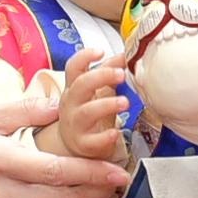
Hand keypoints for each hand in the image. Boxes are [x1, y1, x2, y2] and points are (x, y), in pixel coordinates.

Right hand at [47, 48, 131, 162]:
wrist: (77, 145)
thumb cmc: (89, 113)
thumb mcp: (97, 90)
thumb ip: (110, 71)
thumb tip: (126, 54)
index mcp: (75, 87)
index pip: (74, 67)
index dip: (84, 57)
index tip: (100, 51)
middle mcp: (72, 104)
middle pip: (81, 85)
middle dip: (101, 76)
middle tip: (121, 74)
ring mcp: (76, 124)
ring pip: (87, 112)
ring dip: (107, 104)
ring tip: (125, 102)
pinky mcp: (84, 144)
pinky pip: (93, 140)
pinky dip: (105, 137)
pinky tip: (116, 132)